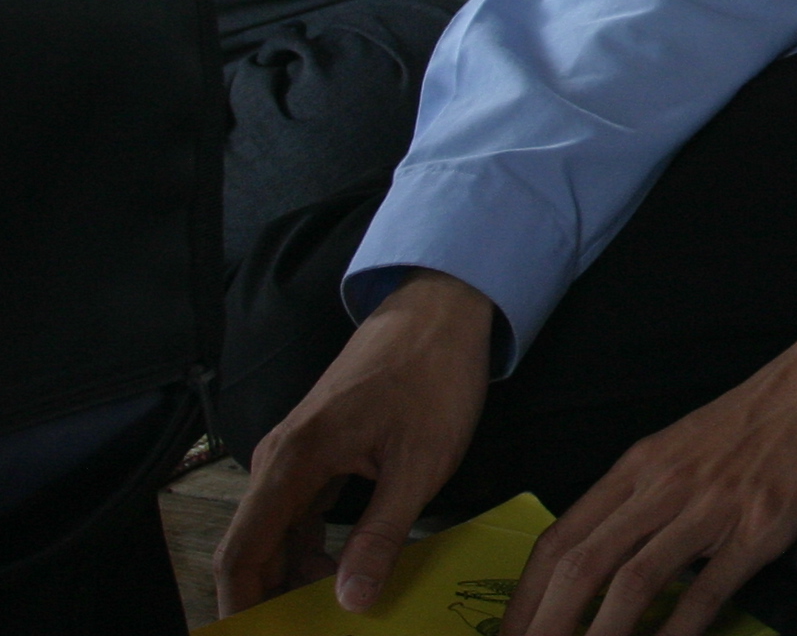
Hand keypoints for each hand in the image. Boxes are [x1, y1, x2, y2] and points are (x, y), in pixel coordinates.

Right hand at [216, 268, 494, 616]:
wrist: (441, 309)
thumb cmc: (433, 376)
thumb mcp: (418, 464)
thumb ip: (380, 535)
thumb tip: (350, 602)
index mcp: (292, 460)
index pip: (241, 552)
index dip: (240, 607)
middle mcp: (280, 460)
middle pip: (254, 549)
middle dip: (269, 601)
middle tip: (304, 635)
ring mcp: (297, 456)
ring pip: (279, 536)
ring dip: (295, 580)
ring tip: (329, 621)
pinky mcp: (318, 454)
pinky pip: (301, 516)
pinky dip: (314, 552)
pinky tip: (346, 578)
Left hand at [504, 274, 796, 635]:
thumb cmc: (758, 416)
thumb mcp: (684, 446)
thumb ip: (641, 498)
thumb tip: (598, 561)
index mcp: (639, 465)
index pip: (560, 539)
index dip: (524, 598)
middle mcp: (664, 484)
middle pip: (581, 566)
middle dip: (544, 628)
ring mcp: (712, 507)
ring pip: (631, 583)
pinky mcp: (759, 527)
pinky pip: (704, 592)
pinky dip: (674, 632)